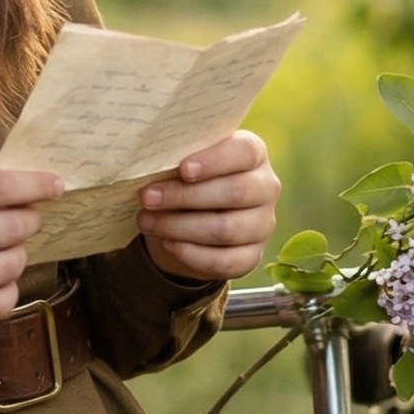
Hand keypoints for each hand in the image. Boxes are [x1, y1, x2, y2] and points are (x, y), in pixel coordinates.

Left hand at [138, 131, 280, 285]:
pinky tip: (168, 244)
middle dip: (185, 196)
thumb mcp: (184, 160)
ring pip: (226, 229)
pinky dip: (192, 254)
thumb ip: (178, 157)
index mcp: (253, 154)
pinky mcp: (252, 256)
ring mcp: (262, 224)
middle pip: (235, 192)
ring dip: (180, 227)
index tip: (183, 169)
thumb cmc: (187, 176)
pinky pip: (225, 261)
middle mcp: (266, 188)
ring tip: (147, 221)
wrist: (192, 214)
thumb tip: (152, 163)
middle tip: (148, 198)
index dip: (215, 161)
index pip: (244, 152)